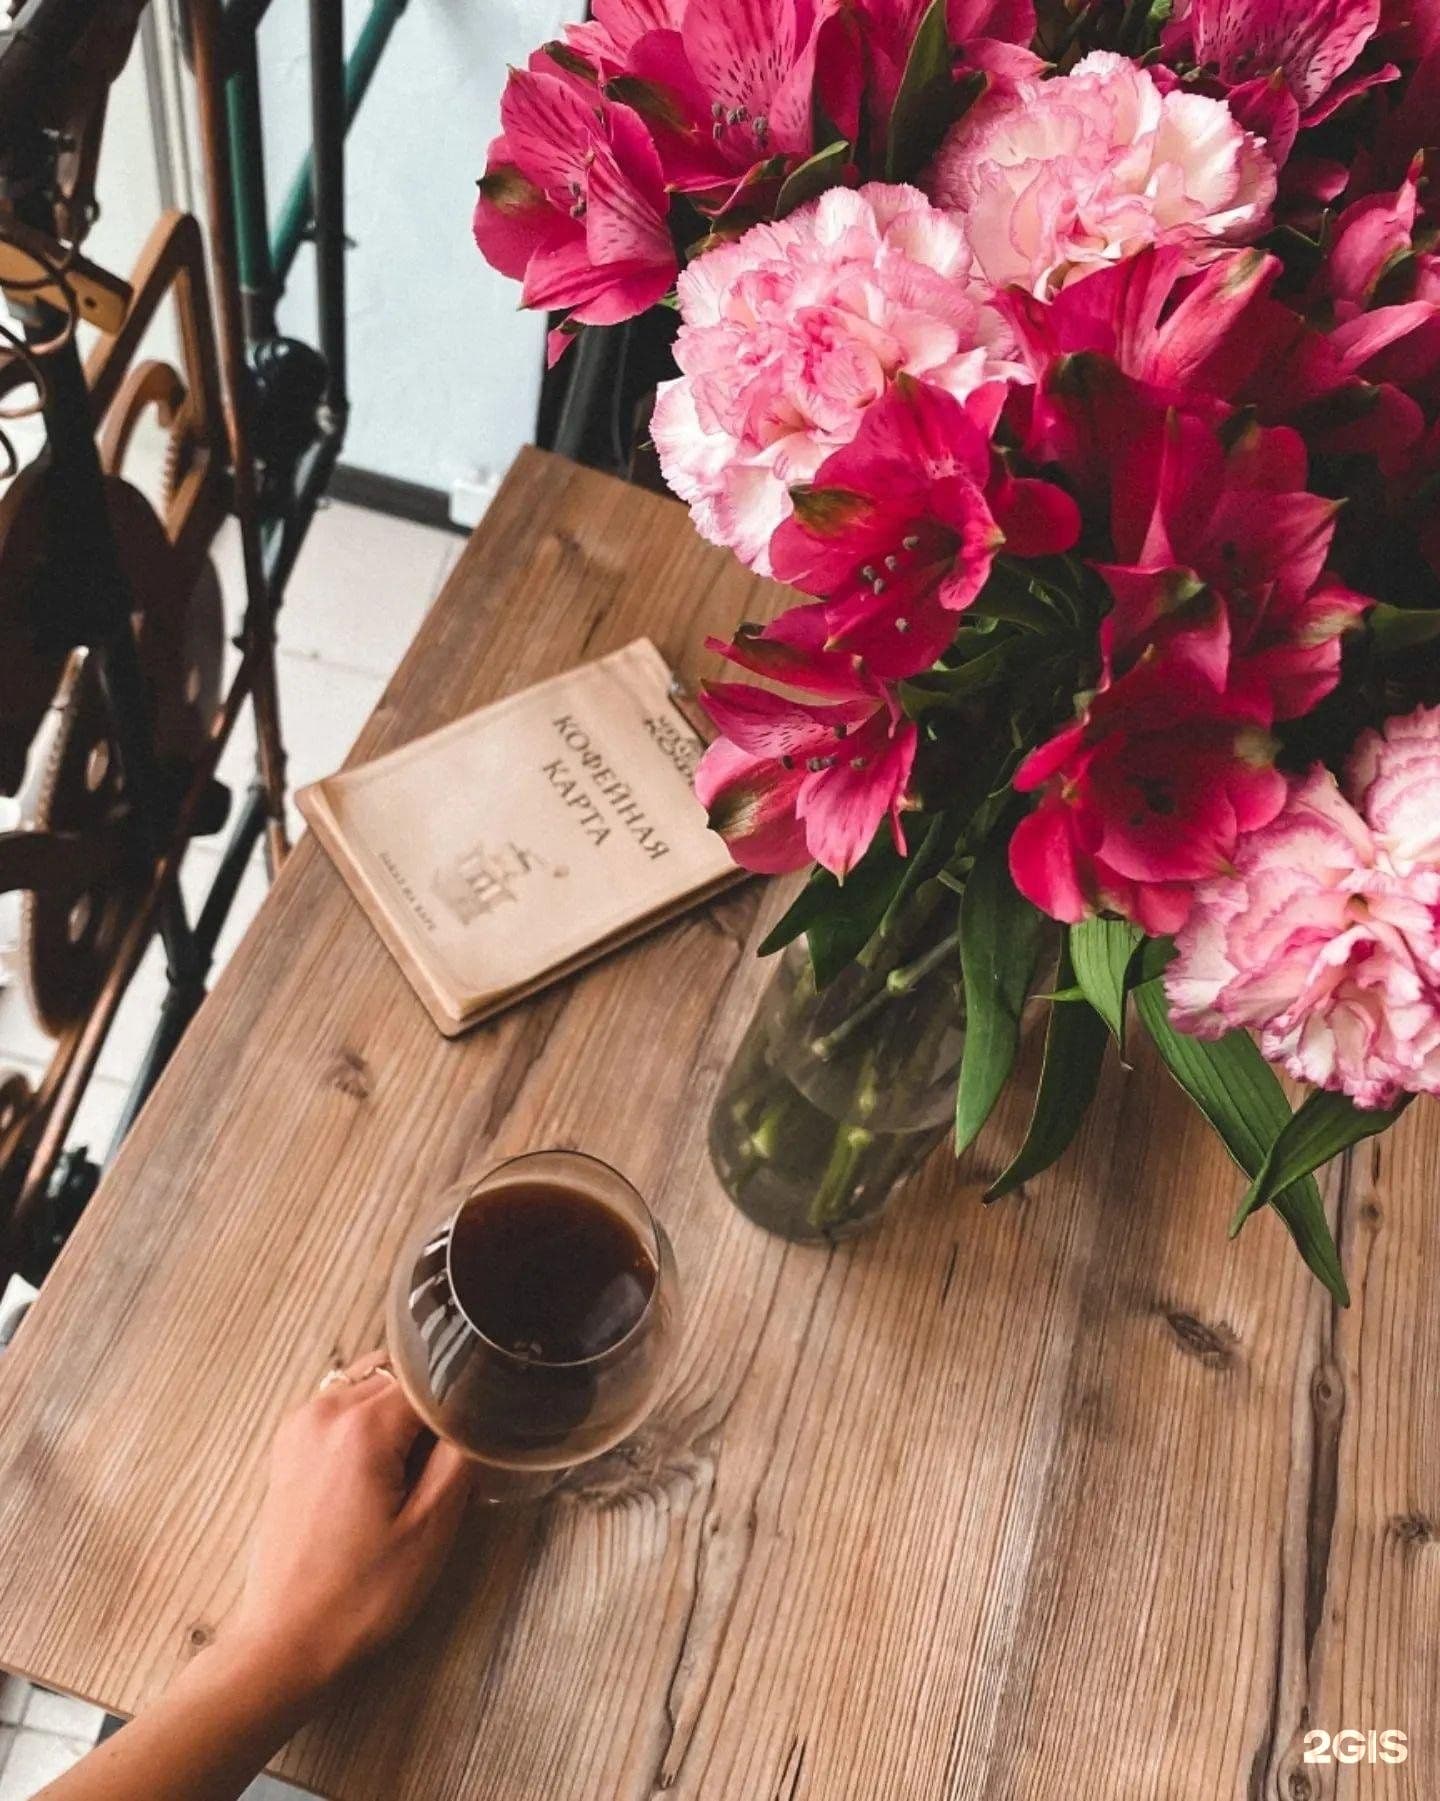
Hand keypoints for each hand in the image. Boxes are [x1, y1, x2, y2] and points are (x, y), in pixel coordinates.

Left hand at [226, 1354, 470, 1694]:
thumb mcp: (431, 1530)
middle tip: (438, 1469)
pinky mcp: (290, 1445)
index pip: (431, 1380)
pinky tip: (377, 1477)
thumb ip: (458, 1458)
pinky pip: (343, 1407)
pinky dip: (369, 1425)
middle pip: (400, 1376)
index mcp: (360, 1426)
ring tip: (406, 1476)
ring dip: (398, 1415)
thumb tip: (472, 1419)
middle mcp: (323, 1411)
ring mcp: (300, 1425)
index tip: (469, 1444)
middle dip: (428, 1411)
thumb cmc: (357, 1597)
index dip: (458, 1409)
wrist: (286, 1642)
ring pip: (371, 1385)